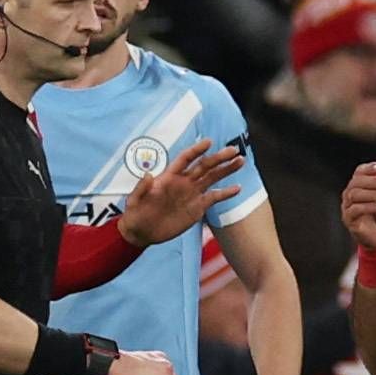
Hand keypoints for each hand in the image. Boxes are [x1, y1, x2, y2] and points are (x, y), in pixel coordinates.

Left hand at [117, 138, 241, 246]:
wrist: (141, 232)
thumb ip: (141, 188)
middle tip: (233, 150)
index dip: (196, 151)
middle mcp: (183, 182)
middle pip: (204, 166)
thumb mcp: (134, 201)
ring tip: (240, 160)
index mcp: (169, 177)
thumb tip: (148, 175)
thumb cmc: (135, 213)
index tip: (208, 142)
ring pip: (212, 178)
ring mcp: (191, 194)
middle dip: (219, 158)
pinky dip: (225, 193)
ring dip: (226, 170)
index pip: (185, 159)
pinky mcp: (197, 207)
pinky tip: (237, 188)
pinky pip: (214, 198)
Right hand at [340, 162, 375, 250]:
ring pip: (354, 194)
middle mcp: (350, 195)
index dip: (368, 168)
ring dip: (372, 194)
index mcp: (359, 187)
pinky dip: (369, 206)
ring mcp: (347, 208)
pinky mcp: (348, 220)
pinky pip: (355, 209)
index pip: (359, 173)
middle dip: (374, 182)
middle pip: (356, 182)